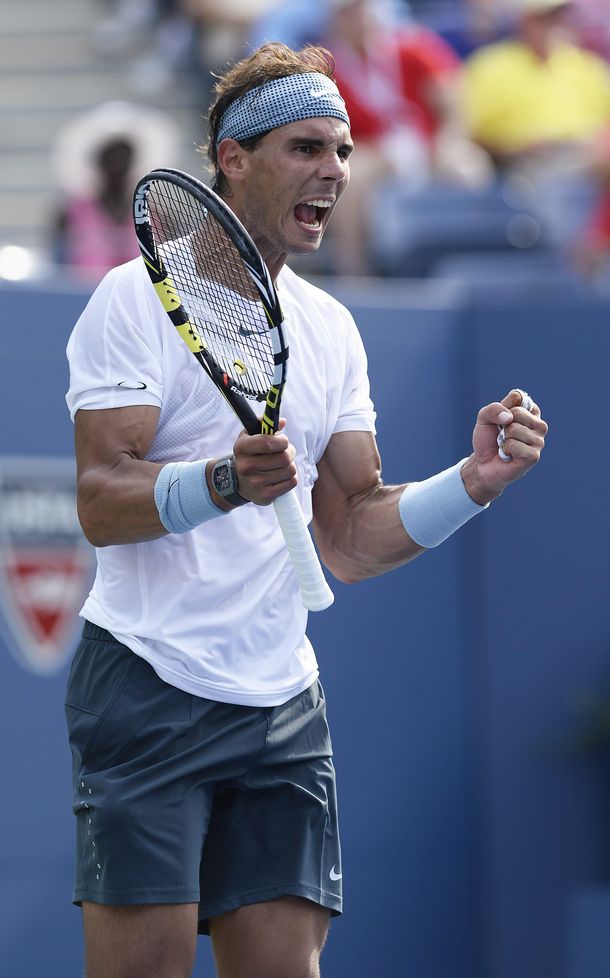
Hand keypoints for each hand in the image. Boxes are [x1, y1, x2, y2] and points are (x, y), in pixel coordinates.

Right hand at [232, 419, 297, 505]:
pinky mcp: (265, 496)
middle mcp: (246, 466)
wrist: (238, 481)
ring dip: (290, 465)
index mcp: (242, 448)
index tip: (283, 441)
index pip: (268, 442)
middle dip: (289, 452)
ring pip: (290, 470)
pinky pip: (291, 483)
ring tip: (282, 465)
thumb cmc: (250, 454)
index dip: (282, 441)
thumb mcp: (250, 435)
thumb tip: (282, 422)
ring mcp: (255, 483)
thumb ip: (265, 424)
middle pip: (284, 458)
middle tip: (285, 452)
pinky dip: (290, 478)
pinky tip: (281, 476)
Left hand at [461, 390, 547, 504]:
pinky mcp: (534, 456)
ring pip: (515, 429)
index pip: (518, 397)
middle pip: (517, 412)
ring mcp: (539, 441)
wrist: (482, 464)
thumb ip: (493, 409)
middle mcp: (539, 425)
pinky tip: (508, 455)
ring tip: (505, 446)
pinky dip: (505, 449)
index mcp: (531, 411)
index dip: (503, 408)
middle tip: (502, 435)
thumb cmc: (488, 440)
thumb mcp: (484, 418)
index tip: (501, 420)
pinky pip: (515, 445)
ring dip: (503, 439)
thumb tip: (509, 417)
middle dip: (502, 424)